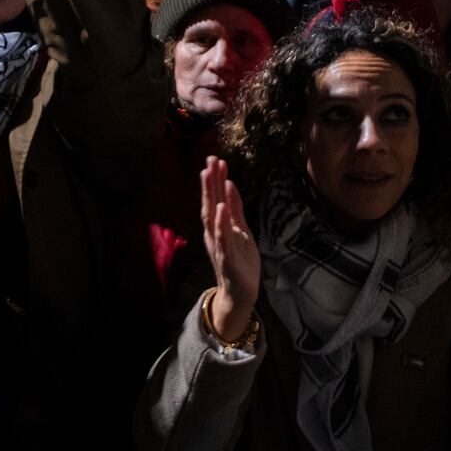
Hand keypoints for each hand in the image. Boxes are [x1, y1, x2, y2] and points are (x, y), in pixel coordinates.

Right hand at [200, 156, 259, 342]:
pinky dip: (220, 223)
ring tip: (209, 175)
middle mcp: (215, 231)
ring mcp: (218, 243)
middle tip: (209, 159)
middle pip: (211, 202)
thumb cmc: (241, 260)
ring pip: (212, 216)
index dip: (216, 179)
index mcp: (219, 225)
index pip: (216, 198)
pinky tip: (219, 208)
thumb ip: (235, 209)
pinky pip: (222, 238)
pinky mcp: (226, 257)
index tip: (216, 159)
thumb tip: (230, 185)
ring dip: (210, 195)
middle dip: (211, 181)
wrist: (241, 291)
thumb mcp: (241, 230)